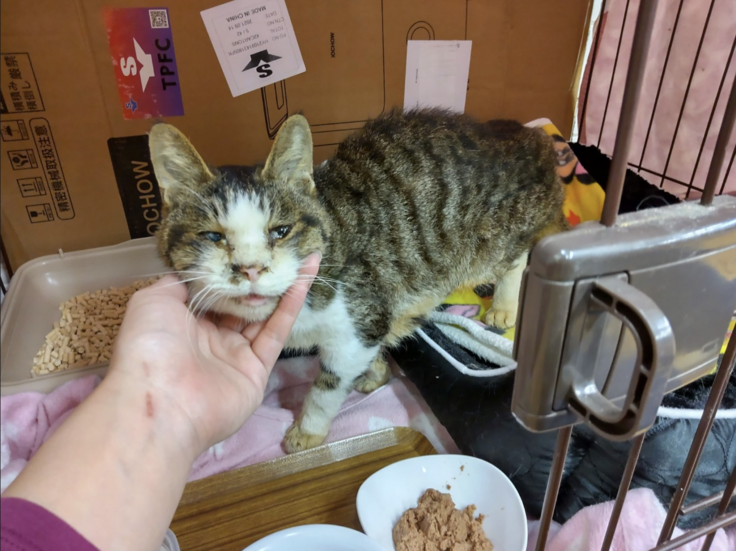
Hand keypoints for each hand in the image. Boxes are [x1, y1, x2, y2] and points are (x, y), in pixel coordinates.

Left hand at [108, 253, 320, 457]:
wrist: (163, 401)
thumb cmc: (150, 346)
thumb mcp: (152, 301)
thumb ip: (177, 283)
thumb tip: (196, 272)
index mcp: (184, 324)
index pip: (213, 293)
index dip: (230, 272)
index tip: (247, 248)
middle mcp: (211, 339)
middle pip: (241, 304)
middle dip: (258, 278)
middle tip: (280, 249)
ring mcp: (235, 356)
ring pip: (263, 316)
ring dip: (281, 287)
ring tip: (301, 257)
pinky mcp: (257, 371)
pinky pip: (276, 333)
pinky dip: (290, 307)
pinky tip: (303, 280)